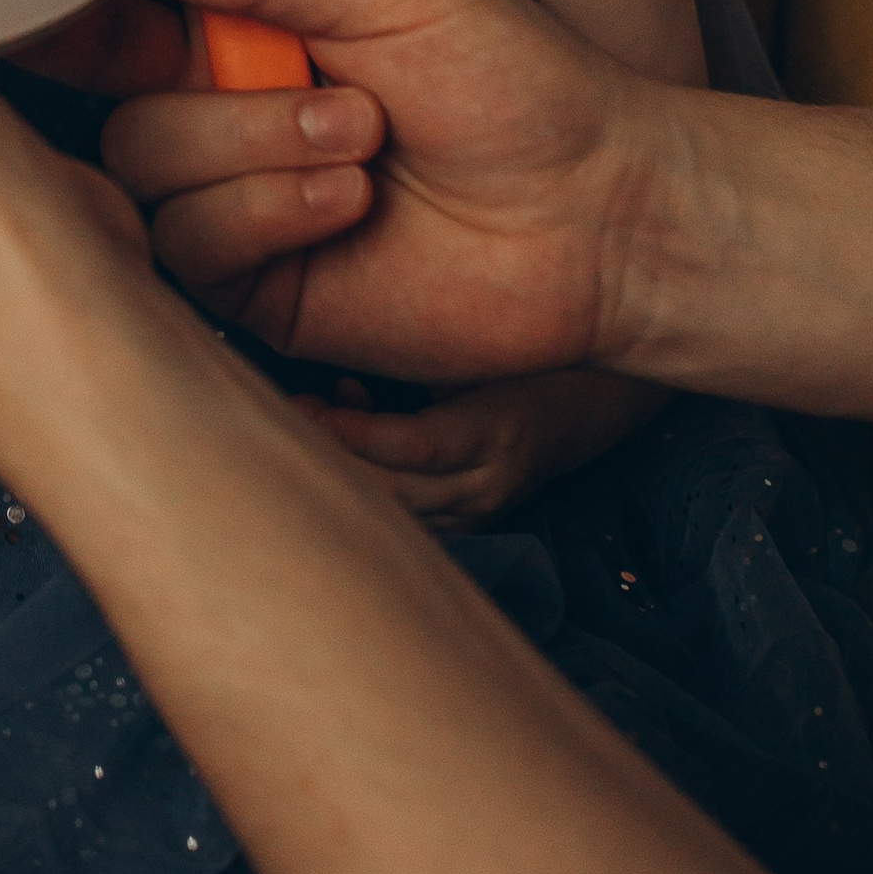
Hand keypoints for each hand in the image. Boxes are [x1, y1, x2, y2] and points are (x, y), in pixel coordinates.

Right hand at [93, 0, 681, 381]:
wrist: (599, 216)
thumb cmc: (520, 85)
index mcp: (252, 29)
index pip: (123, 9)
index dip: (85, 4)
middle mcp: (229, 115)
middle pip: (117, 102)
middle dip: (219, 98)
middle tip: (344, 98)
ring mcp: (239, 204)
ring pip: (144, 173)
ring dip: (253, 153)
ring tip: (363, 149)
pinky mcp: (256, 290)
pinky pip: (188, 247)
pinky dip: (261, 215)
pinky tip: (347, 207)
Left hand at [306, 368, 665, 530]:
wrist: (581, 405)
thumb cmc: (522, 358)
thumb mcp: (479, 350)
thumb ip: (419, 354)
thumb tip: (346, 351)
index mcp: (496, 432)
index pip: (415, 448)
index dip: (355, 433)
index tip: (307, 406)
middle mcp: (487, 484)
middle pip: (395, 492)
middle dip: (334, 457)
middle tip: (291, 413)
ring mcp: (477, 512)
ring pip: (394, 511)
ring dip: (344, 470)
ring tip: (308, 418)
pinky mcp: (465, 523)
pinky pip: (405, 515)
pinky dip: (368, 481)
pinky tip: (345, 433)